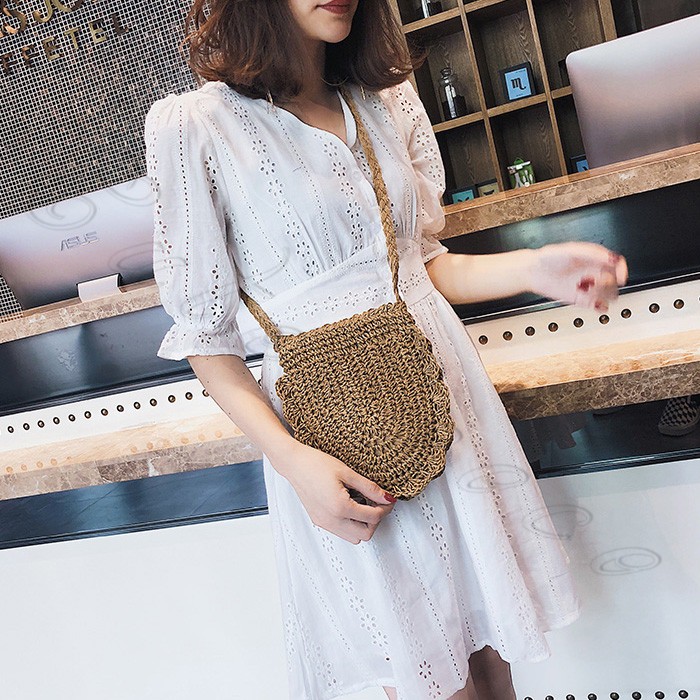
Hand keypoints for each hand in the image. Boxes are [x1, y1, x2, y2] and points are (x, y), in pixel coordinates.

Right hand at [281, 442, 396, 544]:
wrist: (294, 464)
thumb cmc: (316, 464)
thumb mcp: (347, 473)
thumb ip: (369, 488)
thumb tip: (387, 498)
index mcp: (340, 507)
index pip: (373, 518)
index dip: (385, 508)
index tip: (388, 499)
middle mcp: (331, 520)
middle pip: (365, 534)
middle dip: (375, 520)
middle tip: (377, 504)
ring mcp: (324, 523)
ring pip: (353, 538)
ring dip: (363, 525)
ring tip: (363, 505)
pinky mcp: (319, 521)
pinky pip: (341, 532)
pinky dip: (351, 525)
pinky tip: (350, 507)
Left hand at [529, 242, 627, 311]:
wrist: (532, 272)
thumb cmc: (549, 258)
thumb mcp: (571, 250)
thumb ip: (592, 253)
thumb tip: (612, 258)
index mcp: (594, 258)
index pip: (617, 263)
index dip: (622, 270)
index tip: (621, 277)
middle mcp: (593, 272)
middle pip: (614, 280)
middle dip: (609, 283)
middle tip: (596, 284)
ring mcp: (588, 286)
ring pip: (609, 293)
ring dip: (606, 295)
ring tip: (590, 293)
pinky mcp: (581, 299)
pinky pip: (599, 305)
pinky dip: (602, 307)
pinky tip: (597, 305)